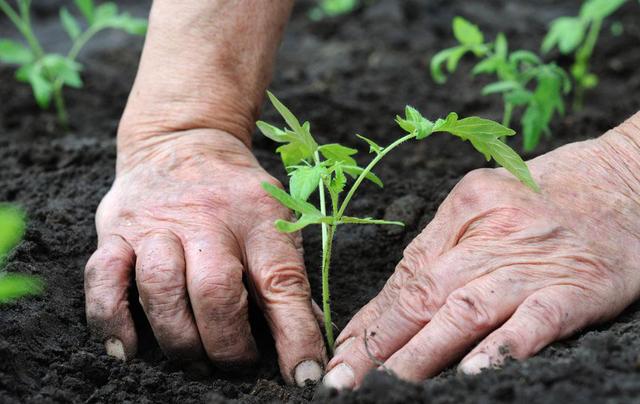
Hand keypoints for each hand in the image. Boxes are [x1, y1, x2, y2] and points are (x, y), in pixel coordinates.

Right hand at [84, 129, 325, 385]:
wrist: (183, 141)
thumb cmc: (236, 194)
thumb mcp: (275, 220)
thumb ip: (287, 277)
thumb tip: (308, 341)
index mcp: (258, 217)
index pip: (282, 281)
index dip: (296, 334)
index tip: (305, 375)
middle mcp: (206, 218)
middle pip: (215, 290)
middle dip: (227, 343)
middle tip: (236, 365)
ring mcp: (155, 224)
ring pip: (160, 288)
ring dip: (179, 338)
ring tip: (195, 360)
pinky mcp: (115, 231)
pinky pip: (103, 279)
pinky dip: (112, 321)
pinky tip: (128, 350)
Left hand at [323, 117, 639, 388]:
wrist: (625, 180)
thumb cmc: (548, 197)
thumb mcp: (484, 206)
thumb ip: (441, 252)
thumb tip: (389, 307)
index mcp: (462, 211)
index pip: (405, 276)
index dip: (370, 320)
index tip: (343, 354)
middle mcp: (489, 234)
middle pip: (423, 294)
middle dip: (379, 344)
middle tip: (345, 380)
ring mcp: (531, 262)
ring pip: (465, 309)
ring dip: (423, 352)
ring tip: (391, 385)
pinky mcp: (575, 286)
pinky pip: (534, 320)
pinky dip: (502, 346)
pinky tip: (473, 372)